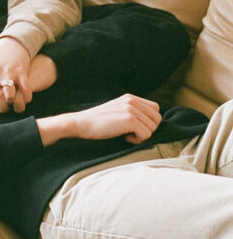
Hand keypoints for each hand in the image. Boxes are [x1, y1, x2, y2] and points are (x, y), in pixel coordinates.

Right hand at [38, 94, 161, 146]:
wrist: (82, 123)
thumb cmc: (98, 122)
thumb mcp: (117, 110)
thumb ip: (133, 111)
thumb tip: (151, 124)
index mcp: (131, 98)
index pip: (155, 109)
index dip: (148, 121)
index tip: (134, 127)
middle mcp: (132, 101)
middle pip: (157, 119)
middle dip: (147, 129)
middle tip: (131, 133)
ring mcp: (131, 109)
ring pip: (152, 128)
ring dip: (141, 135)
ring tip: (125, 134)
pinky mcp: (129, 120)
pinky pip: (146, 135)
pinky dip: (137, 140)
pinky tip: (124, 137)